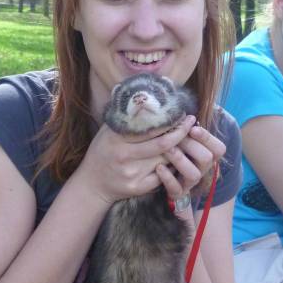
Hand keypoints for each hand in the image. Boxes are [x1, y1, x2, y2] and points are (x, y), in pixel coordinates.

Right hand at [79, 116, 197, 203]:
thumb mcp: (107, 131)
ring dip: (178, 150)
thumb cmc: (102, 152)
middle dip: (180, 133)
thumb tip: (142, 95)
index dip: (170, 120)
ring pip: (165, 160)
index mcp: (116, 138)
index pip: (150, 128)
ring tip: (186, 140)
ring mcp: (131, 173)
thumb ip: (124, 116)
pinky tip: (174, 161)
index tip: (182, 113)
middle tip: (190, 123)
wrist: (92, 183)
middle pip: (162, 144)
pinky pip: (162, 177)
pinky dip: (171, 168)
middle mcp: (124, 155)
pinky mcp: (137, 187)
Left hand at [156, 121, 225, 202]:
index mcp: (208, 156)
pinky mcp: (178, 193)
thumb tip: (185, 114)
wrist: (159, 177)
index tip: (193, 128)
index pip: (219, 148)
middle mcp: (202, 170)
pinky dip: (168, 177)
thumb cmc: (174, 150)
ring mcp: (190, 182)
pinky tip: (159, 167)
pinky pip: (176, 188)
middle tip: (175, 137)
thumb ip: (187, 129)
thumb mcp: (183, 139)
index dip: (207, 138)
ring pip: (194, 174)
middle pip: (207, 159)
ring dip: (180, 160)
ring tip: (167, 149)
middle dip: (190, 146)